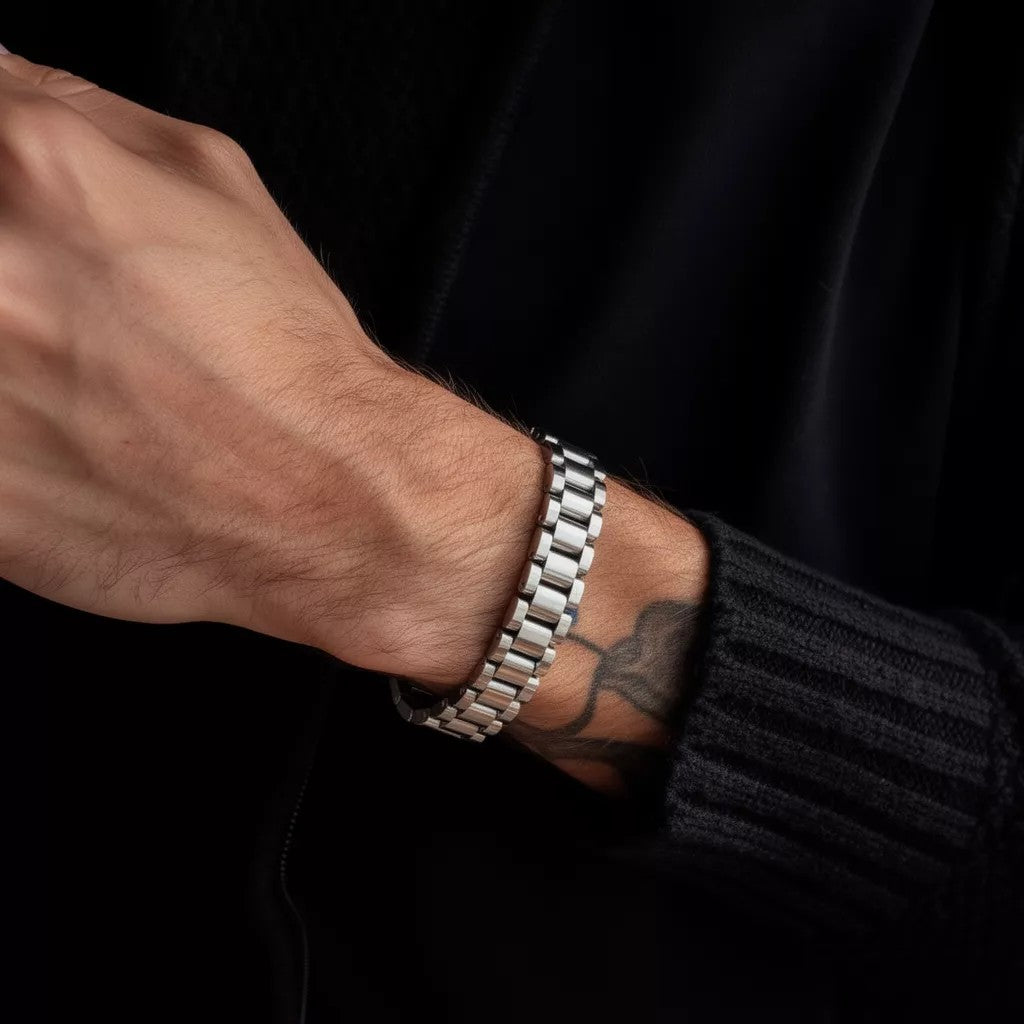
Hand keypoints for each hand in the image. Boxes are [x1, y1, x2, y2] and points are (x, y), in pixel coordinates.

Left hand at [0, 51, 540, 681]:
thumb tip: (0, 84)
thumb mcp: (215, 178)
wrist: (326, 498)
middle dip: (4, 272)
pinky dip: (5, 427)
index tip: (14, 220)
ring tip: (64, 371)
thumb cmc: (285, 358)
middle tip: (48, 307)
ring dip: (8, 352)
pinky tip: (54, 429)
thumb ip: (76, 106)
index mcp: (38, 171)